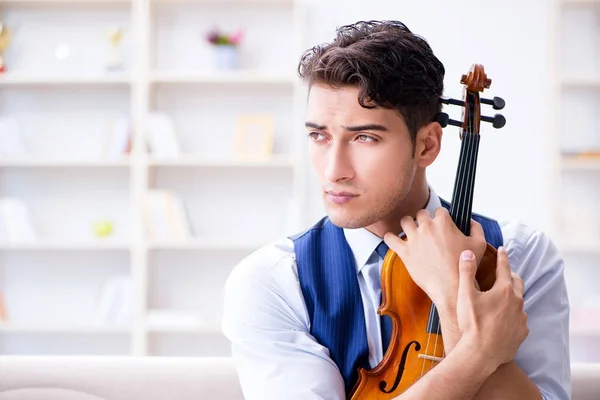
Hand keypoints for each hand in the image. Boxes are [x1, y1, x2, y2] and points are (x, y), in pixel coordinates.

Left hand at [383, 207, 486, 309]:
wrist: (451, 286)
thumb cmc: (464, 267)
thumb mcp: (480, 244)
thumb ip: (476, 227)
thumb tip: (470, 220)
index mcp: (443, 223)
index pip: (439, 211)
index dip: (441, 217)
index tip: (441, 224)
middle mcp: (426, 227)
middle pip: (421, 214)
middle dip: (424, 220)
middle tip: (426, 229)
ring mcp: (414, 239)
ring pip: (405, 221)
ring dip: (408, 224)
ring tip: (411, 231)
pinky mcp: (404, 252)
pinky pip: (390, 238)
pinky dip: (390, 237)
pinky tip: (392, 238)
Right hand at [456, 246, 528, 368]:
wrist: (481, 354)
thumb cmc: (472, 323)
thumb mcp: (465, 295)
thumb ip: (466, 272)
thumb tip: (468, 253)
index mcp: (504, 290)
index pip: (504, 268)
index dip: (503, 257)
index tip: (502, 249)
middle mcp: (517, 302)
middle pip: (518, 283)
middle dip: (512, 275)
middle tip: (506, 272)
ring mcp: (521, 319)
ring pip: (519, 303)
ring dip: (513, 298)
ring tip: (503, 299)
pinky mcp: (522, 333)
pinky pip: (520, 321)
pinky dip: (513, 316)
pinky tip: (505, 320)